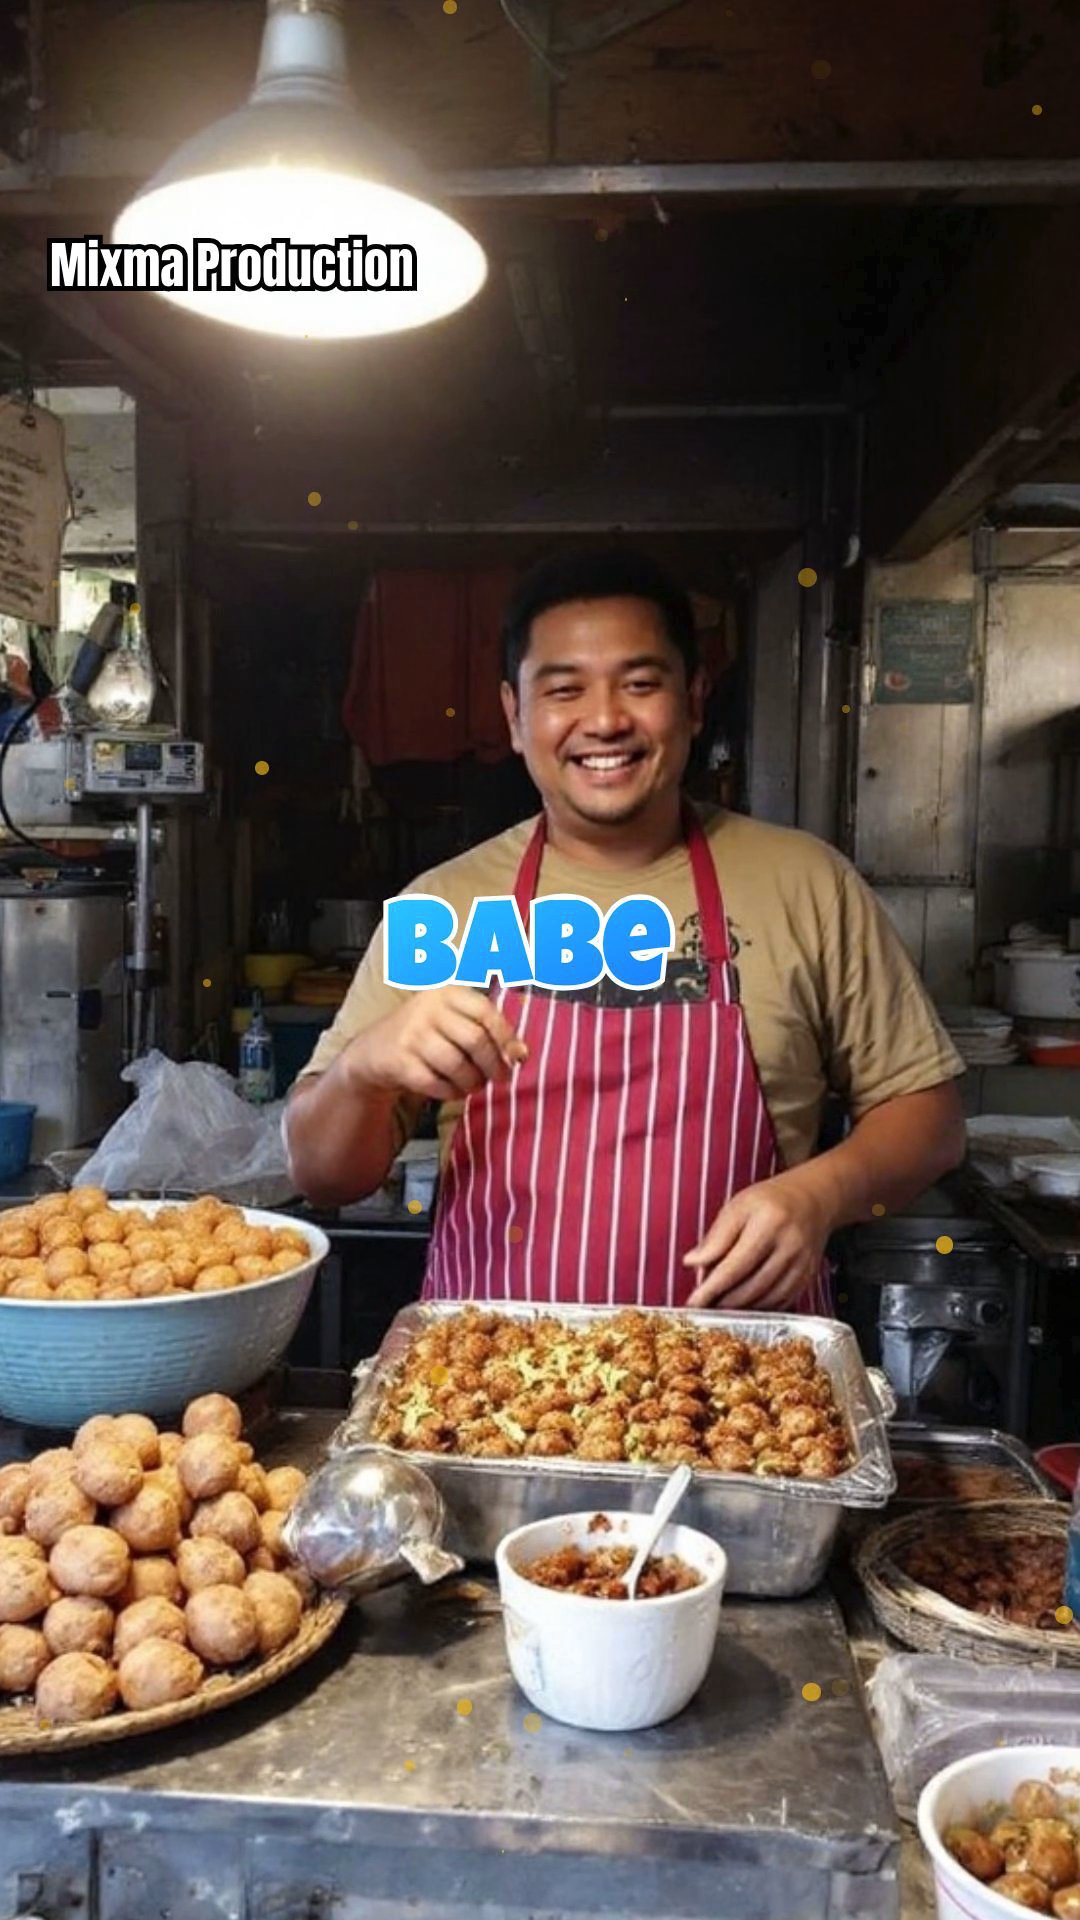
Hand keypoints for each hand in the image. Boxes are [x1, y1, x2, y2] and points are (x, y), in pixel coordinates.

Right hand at [344, 984, 527, 1104]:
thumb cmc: (425, 1035)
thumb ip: (484, 1028)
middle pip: (474, 1040)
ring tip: (474, 1085)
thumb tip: (521, 1053)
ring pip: (456, 1064)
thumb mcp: (451, 1018)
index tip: (519, 1056)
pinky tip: (454, 1091)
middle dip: (493, 1064)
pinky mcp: (399, 1060)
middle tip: (500, 1078)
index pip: (486, 1012)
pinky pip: (436, 1083)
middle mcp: (429, 1008)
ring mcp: (412, 1033)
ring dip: (472, 1082)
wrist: (374, 1051)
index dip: (506, 1036)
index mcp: (448, 993)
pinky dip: (451, 1092)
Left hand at [682, 1170, 830, 1309]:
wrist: (812, 1199)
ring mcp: (803, 1263)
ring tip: (720, 1304)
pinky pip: (781, 1301)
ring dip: (740, 1307)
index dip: (711, 1288)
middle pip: (751, 1286)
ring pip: (766, 1298)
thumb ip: (716, 1237)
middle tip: (704, 1305)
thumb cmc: (769, 1201)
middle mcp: (790, 1245)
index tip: (693, 1302)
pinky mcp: (809, 1276)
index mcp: (769, 1223)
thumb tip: (692, 1262)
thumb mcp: (737, 1206)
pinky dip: (759, 1306)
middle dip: (723, 1301)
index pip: (735, 1265)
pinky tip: (744, 1302)